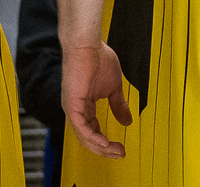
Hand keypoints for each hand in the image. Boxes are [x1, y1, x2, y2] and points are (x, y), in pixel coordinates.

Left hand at [62, 41, 131, 157]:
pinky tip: (105, 142)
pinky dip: (93, 137)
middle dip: (105, 149)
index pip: (93, 131)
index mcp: (84, 106)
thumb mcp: (113, 88)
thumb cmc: (98, 59)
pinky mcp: (71, 105)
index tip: (121, 147)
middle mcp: (75, 110)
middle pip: (88, 138)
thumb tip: (128, 120)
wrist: (87, 45)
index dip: (106, 141)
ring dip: (101, 147)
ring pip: (84, 136)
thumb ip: (118, 105)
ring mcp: (72, 108)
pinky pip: (81, 128)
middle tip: (120, 154)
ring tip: (116, 150)